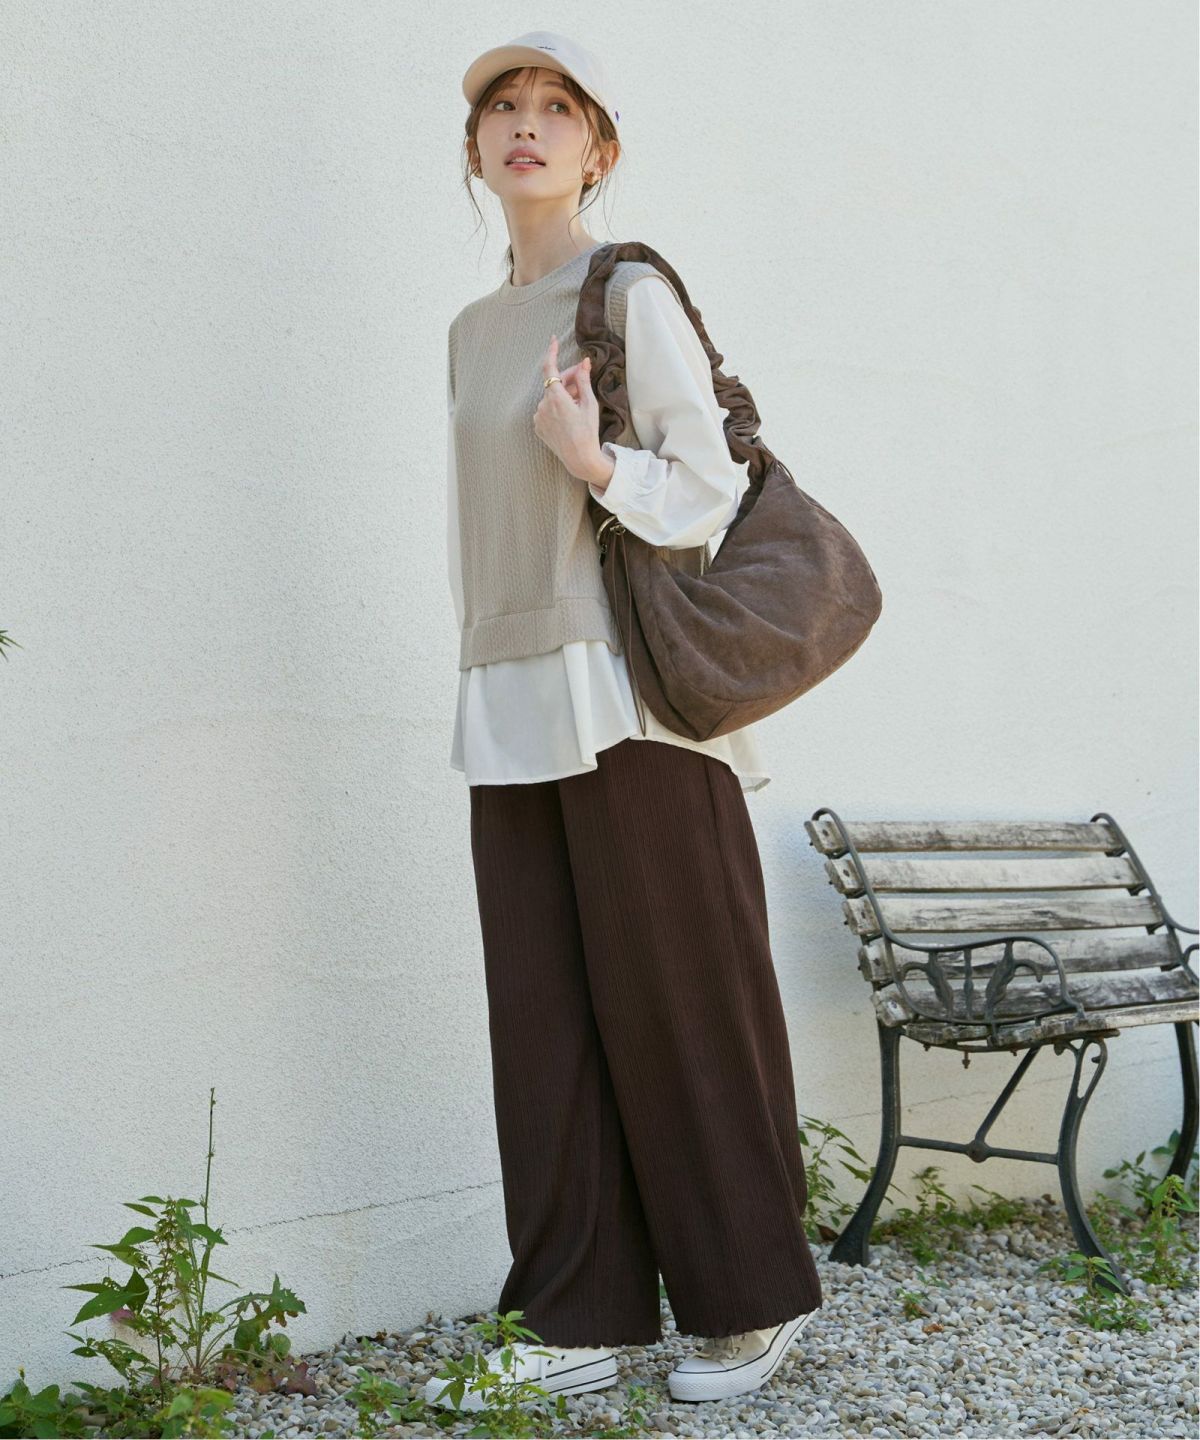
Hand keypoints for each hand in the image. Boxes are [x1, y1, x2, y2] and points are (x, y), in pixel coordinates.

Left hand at [532, 335, 611, 485]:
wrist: (580, 459)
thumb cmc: (588, 432)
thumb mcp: (589, 404)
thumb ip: (583, 380)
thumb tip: (584, 362)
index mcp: (556, 398)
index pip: (549, 368)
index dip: (551, 351)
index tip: (553, 340)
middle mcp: (543, 406)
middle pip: (554, 383)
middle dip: (568, 377)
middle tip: (583, 375)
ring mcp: (539, 417)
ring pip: (550, 397)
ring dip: (564, 394)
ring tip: (580, 401)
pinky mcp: (538, 427)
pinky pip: (547, 410)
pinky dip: (557, 407)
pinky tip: (570, 415)